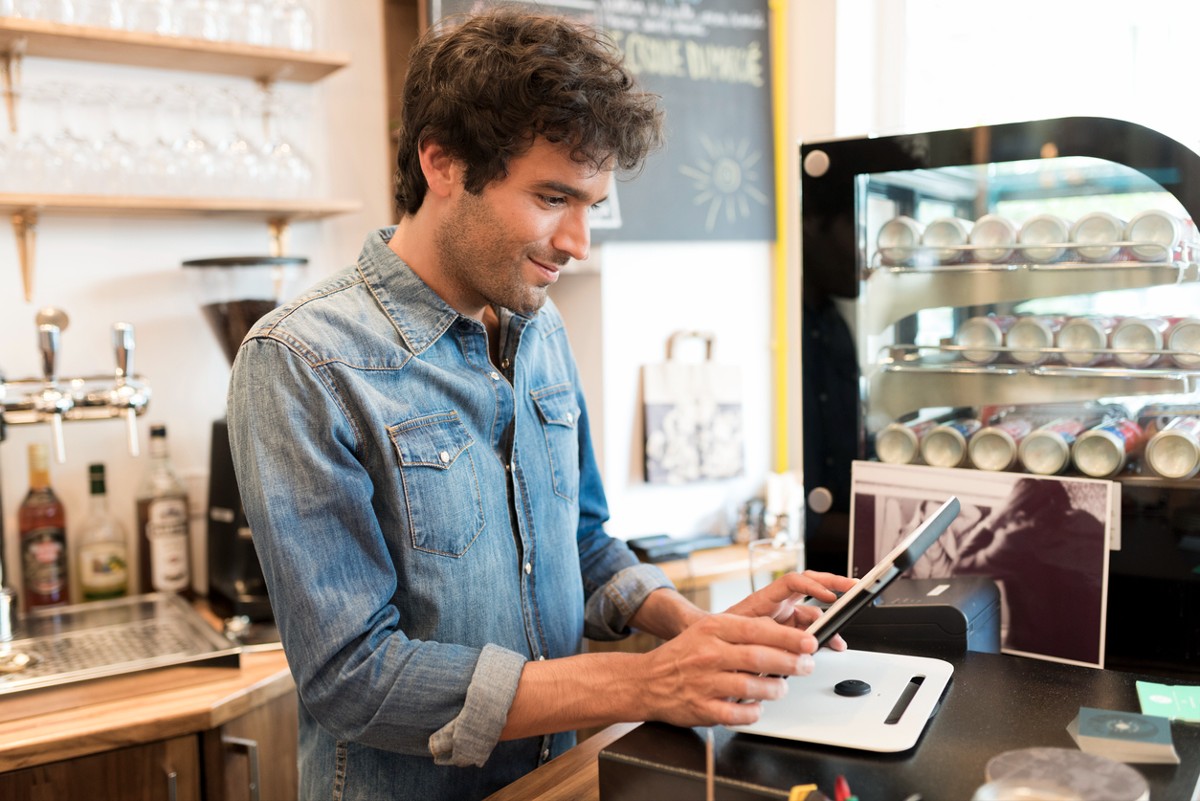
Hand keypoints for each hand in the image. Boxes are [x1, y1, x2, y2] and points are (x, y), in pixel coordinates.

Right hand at [635, 612, 819, 727]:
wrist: (646, 681)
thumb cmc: (683, 655)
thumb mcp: (708, 630)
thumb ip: (742, 630)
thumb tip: (781, 633)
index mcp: (712, 629)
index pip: (757, 630)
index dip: (788, 637)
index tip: (809, 642)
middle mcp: (708, 654)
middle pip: (759, 658)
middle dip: (790, 663)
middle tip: (806, 665)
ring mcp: (704, 682)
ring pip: (752, 687)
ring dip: (775, 689)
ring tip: (781, 688)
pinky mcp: (701, 708)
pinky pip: (737, 713)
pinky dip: (754, 712)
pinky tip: (758, 707)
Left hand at [726, 569, 857, 648]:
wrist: (711, 645)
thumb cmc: (719, 634)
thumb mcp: (742, 633)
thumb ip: (766, 632)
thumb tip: (792, 638)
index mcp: (766, 598)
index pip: (793, 582)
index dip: (813, 586)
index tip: (829, 596)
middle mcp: (778, 603)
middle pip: (811, 586)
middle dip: (834, 585)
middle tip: (854, 588)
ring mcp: (784, 616)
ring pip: (814, 612)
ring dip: (830, 622)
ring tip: (840, 636)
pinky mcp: (787, 630)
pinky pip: (810, 628)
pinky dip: (823, 635)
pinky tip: (832, 643)